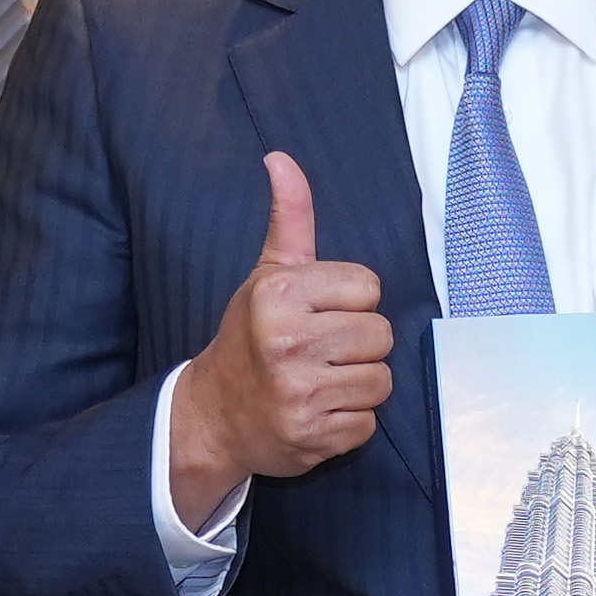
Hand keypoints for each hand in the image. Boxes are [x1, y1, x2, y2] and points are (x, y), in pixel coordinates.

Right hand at [168, 151, 393, 531]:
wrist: (214, 415)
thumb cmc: (252, 336)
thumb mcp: (268, 274)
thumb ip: (289, 218)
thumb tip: (281, 158)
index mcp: (279, 294)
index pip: (369, 287)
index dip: (351, 301)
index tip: (319, 312)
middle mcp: (287, 342)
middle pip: (381, 335)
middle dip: (359, 344)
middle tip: (322, 350)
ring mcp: (300, 394)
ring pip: (381, 380)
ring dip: (358, 383)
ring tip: (322, 379)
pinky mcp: (312, 436)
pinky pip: (368, 423)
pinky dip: (349, 421)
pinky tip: (319, 410)